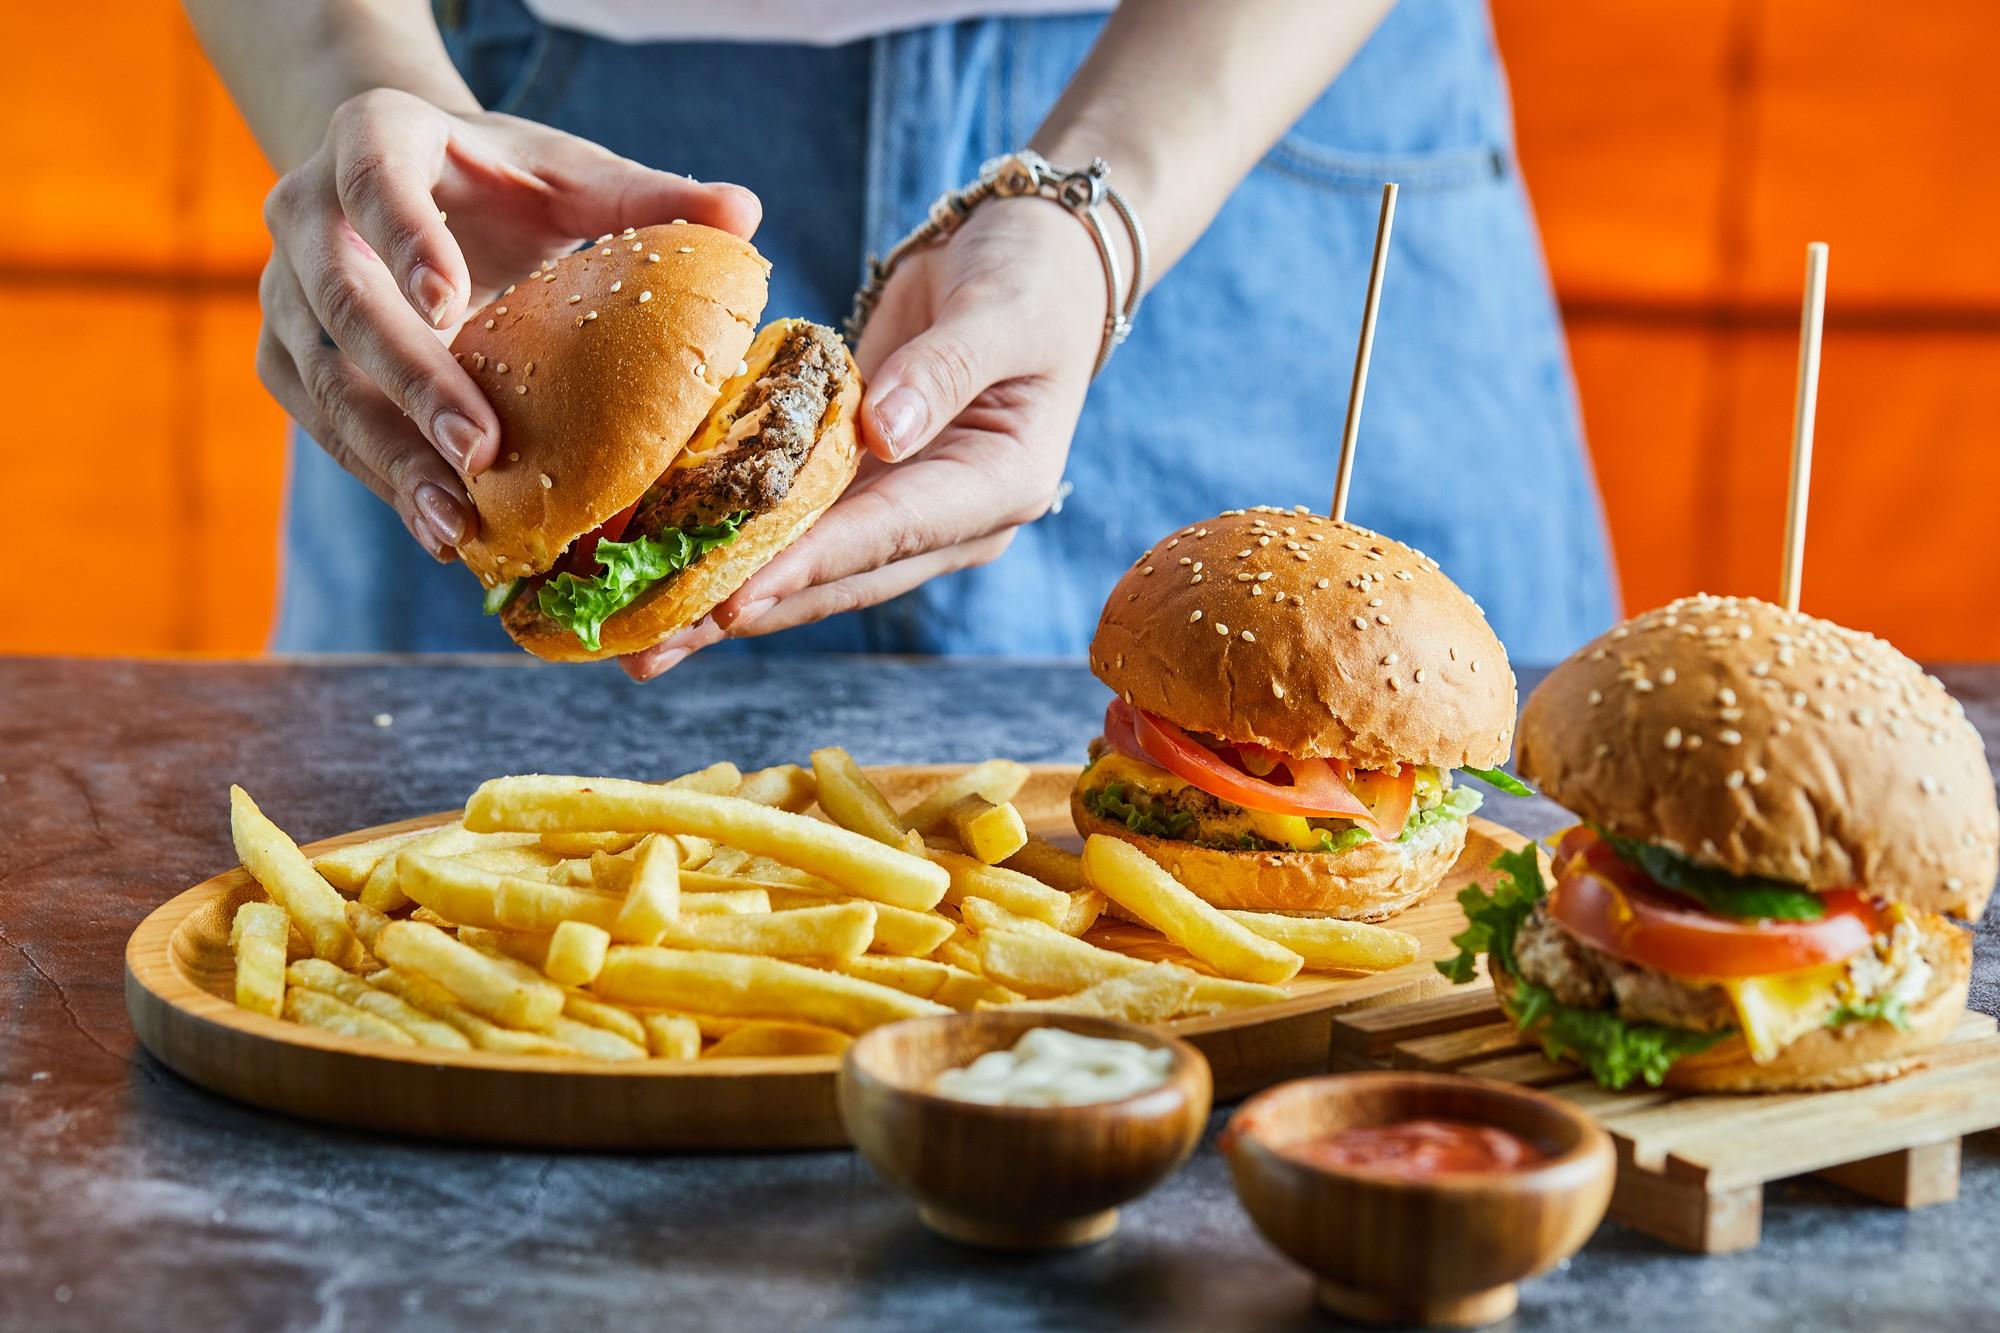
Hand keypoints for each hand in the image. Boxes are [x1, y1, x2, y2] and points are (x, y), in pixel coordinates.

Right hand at [256, 88, 760, 559]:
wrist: (415, 187)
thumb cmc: (503, 182)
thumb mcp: (568, 174)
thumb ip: (645, 194)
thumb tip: (743, 214)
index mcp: (374, 137)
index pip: (374, 181)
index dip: (403, 238)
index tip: (448, 300)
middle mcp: (306, 211)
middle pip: (342, 300)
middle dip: (412, 381)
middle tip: (481, 451)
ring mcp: (284, 291)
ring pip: (322, 379)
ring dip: (388, 456)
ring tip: (454, 525)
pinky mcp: (286, 357)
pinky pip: (324, 424)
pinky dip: (381, 478)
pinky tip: (439, 529)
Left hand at [621, 198, 1104, 678]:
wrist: (1033, 260)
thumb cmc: (1029, 277)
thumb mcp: (998, 310)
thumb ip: (942, 369)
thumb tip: (881, 435)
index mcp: (1000, 485)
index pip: (892, 532)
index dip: (811, 565)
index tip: (735, 597)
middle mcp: (954, 519)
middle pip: (840, 576)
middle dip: (746, 610)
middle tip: (654, 649)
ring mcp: (908, 511)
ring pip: (809, 568)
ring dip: (725, 602)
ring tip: (642, 646)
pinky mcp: (868, 489)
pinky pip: (795, 528)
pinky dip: (733, 549)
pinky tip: (665, 574)